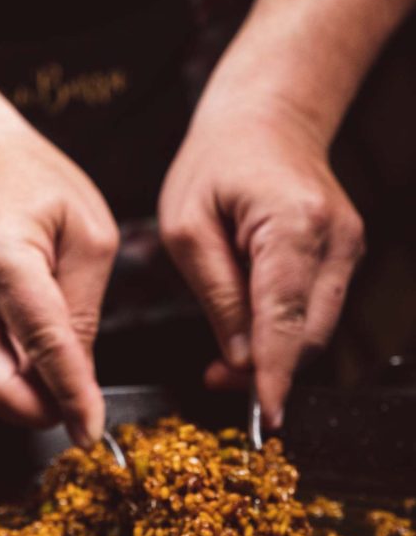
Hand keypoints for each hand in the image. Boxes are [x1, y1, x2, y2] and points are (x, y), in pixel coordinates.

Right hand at [0, 117, 118, 446]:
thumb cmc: (29, 179)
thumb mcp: (86, 230)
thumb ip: (84, 306)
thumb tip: (79, 374)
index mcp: (0, 258)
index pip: (43, 345)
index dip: (71, 395)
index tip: (90, 430)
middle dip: (36, 413)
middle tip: (71, 409)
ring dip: (22, 394)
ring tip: (55, 367)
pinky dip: (6, 367)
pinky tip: (24, 339)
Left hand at [159, 92, 363, 427]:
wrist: (265, 119)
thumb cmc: (216, 164)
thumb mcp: (187, 228)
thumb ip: (216, 295)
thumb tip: (240, 358)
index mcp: (292, 225)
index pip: (285, 317)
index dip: (275, 374)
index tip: (266, 415)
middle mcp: (335, 239)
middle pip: (309, 333)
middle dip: (267, 369)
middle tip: (216, 378)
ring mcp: (347, 247)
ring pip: (316, 329)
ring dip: (275, 354)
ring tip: (225, 356)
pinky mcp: (344, 255)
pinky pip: (317, 310)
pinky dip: (285, 331)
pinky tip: (250, 329)